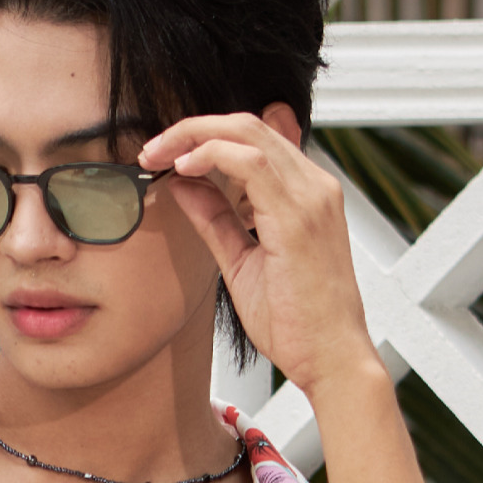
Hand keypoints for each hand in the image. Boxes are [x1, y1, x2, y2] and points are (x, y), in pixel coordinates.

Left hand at [138, 111, 381, 397]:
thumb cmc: (296, 321)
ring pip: (248, 132)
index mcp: (305, 193)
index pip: (253, 138)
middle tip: (152, 148)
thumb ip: (216, 219)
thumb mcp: (241, 260)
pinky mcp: (299, 216)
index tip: (164, 154)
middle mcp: (314, 186)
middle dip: (191, 128)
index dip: (203, 136)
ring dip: (194, 136)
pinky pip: (252, 163)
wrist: (330, 358)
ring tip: (158, 154)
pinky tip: (184, 168)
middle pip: (248, 124)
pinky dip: (212, 155)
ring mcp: (311, 196)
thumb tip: (183, 185)